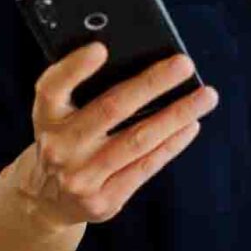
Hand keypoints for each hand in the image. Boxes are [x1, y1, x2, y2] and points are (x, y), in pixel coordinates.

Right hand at [13, 43, 218, 231]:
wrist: (47, 200)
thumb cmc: (66, 141)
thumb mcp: (60, 117)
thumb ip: (84, 93)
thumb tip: (145, 66)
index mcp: (45, 118)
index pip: (51, 88)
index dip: (74, 68)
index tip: (101, 48)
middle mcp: (58, 148)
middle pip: (110, 109)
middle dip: (152, 84)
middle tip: (184, 64)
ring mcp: (80, 178)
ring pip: (137, 140)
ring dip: (176, 115)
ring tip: (206, 97)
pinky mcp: (102, 201)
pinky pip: (145, 167)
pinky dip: (171, 144)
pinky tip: (190, 125)